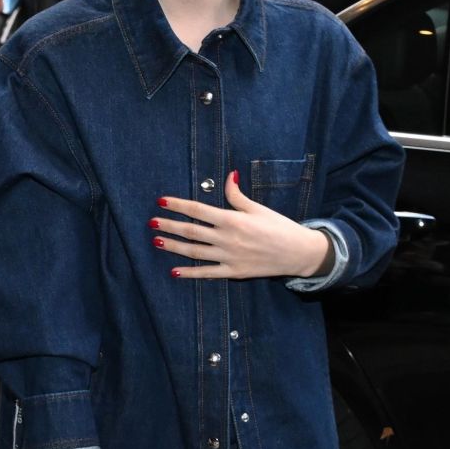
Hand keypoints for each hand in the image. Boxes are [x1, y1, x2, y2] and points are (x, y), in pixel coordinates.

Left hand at [151, 171, 330, 280]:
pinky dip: (190, 273)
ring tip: (157, 242)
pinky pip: (207, 273)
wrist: (297, 253)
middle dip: (169, 226)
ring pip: (194, 252)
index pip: (198, 210)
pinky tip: (174, 271)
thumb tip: (228, 175)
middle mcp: (227, 239)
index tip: (162, 202)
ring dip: (174, 247)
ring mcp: (228, 257)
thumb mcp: (258, 208)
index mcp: (233, 219)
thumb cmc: (279, 227)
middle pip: (191, 231)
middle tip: (151, 223)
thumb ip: (237, 196)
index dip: (178, 205)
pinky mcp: (233, 272)